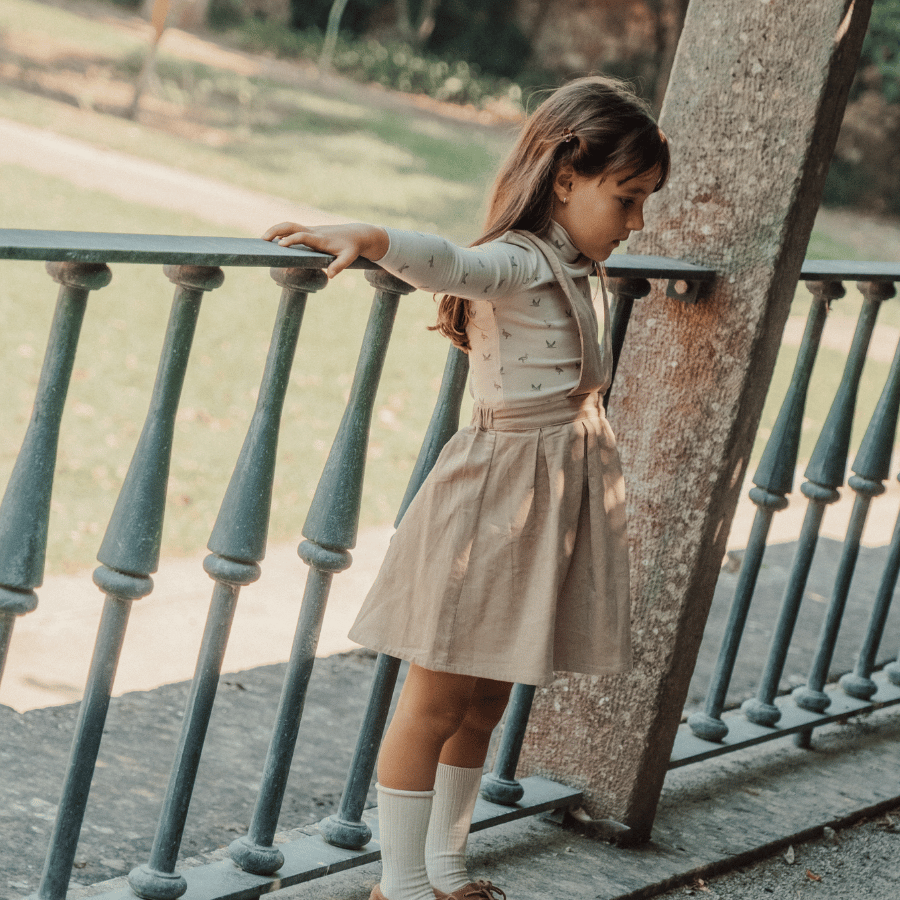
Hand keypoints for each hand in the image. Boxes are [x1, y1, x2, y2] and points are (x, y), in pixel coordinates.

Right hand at [262, 222, 388, 277]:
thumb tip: (330, 276)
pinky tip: (273, 241)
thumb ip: (339, 266)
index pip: (302, 236)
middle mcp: (313, 232)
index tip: (280, 246)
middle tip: (262, 240)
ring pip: (290, 226)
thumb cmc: (352, 247)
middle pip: (291, 226)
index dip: (291, 240)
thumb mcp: (349, 258)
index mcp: (320, 239)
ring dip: (276, 230)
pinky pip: (293, 230)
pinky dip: (282, 233)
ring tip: (263, 241)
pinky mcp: (310, 232)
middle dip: (276, 230)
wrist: (357, 234)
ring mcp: (310, 230)